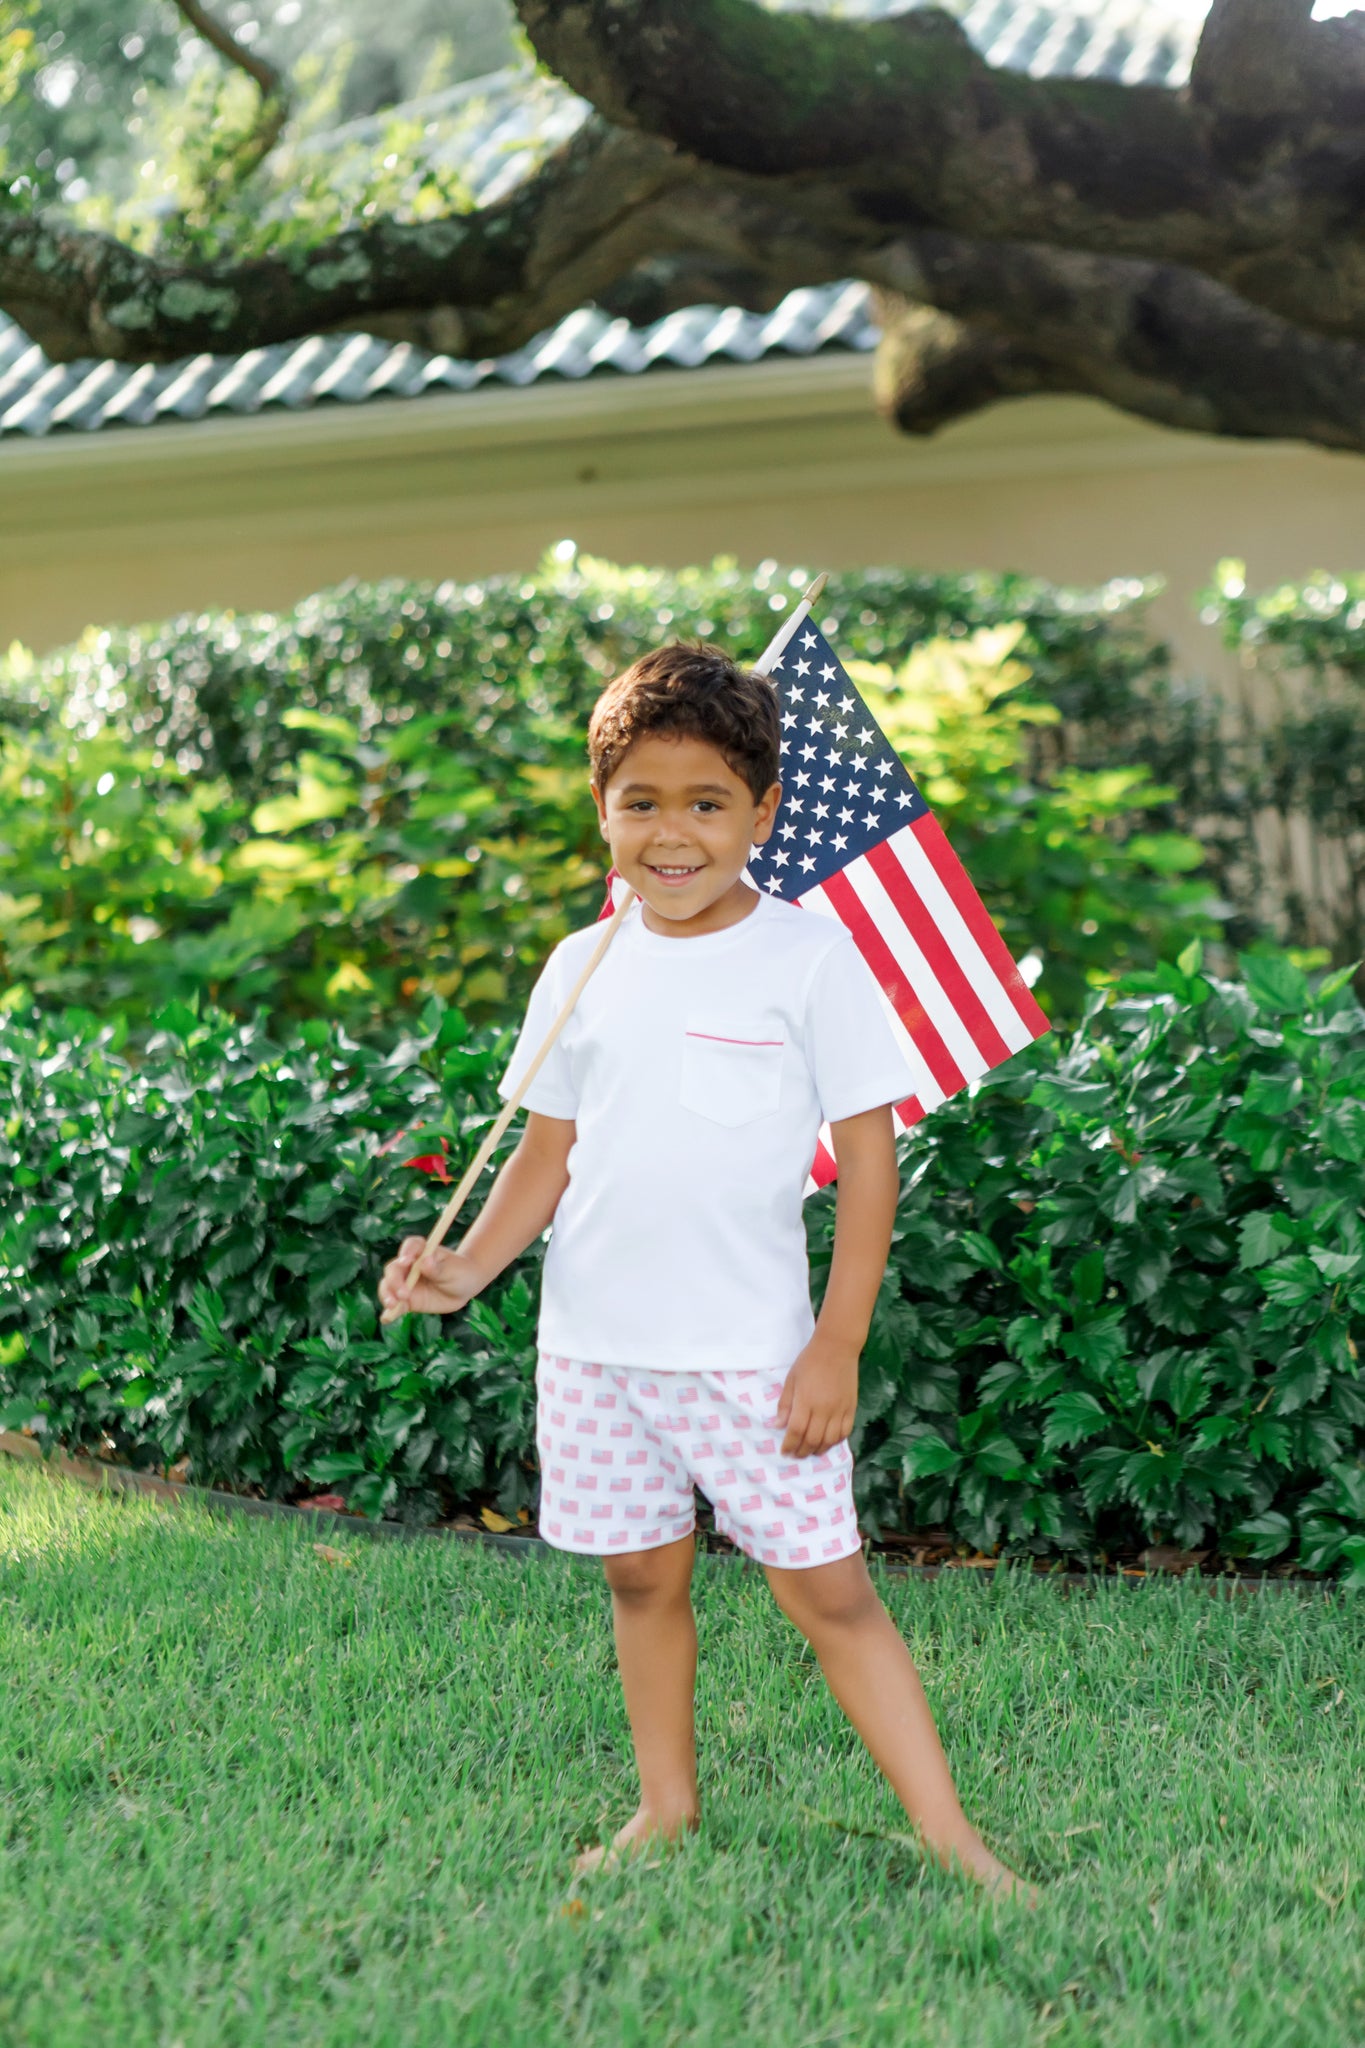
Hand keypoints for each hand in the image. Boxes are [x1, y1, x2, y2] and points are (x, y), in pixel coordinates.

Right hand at [378, 1237, 481, 1323]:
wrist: (463, 1288)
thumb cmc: (460, 1272)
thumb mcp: (453, 1270)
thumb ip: (437, 1268)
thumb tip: (425, 1261)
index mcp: (422, 1251)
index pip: (410, 1246)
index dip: (405, 1252)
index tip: (406, 1261)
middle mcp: (409, 1266)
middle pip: (394, 1269)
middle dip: (394, 1281)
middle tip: (404, 1294)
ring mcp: (406, 1283)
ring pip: (389, 1286)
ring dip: (387, 1295)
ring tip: (393, 1306)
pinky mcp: (407, 1300)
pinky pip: (396, 1305)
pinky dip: (389, 1312)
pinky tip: (387, 1319)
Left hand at [774, 1339, 858, 1457]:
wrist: (837, 1347)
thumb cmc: (810, 1361)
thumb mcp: (791, 1379)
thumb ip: (785, 1404)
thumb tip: (778, 1425)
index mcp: (806, 1401)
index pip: (796, 1431)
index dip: (790, 1445)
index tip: (784, 1451)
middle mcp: (824, 1409)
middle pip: (813, 1440)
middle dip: (802, 1451)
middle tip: (796, 1455)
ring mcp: (839, 1410)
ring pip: (830, 1440)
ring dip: (819, 1450)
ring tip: (810, 1451)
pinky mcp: (851, 1408)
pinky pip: (845, 1432)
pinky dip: (836, 1441)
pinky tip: (828, 1441)